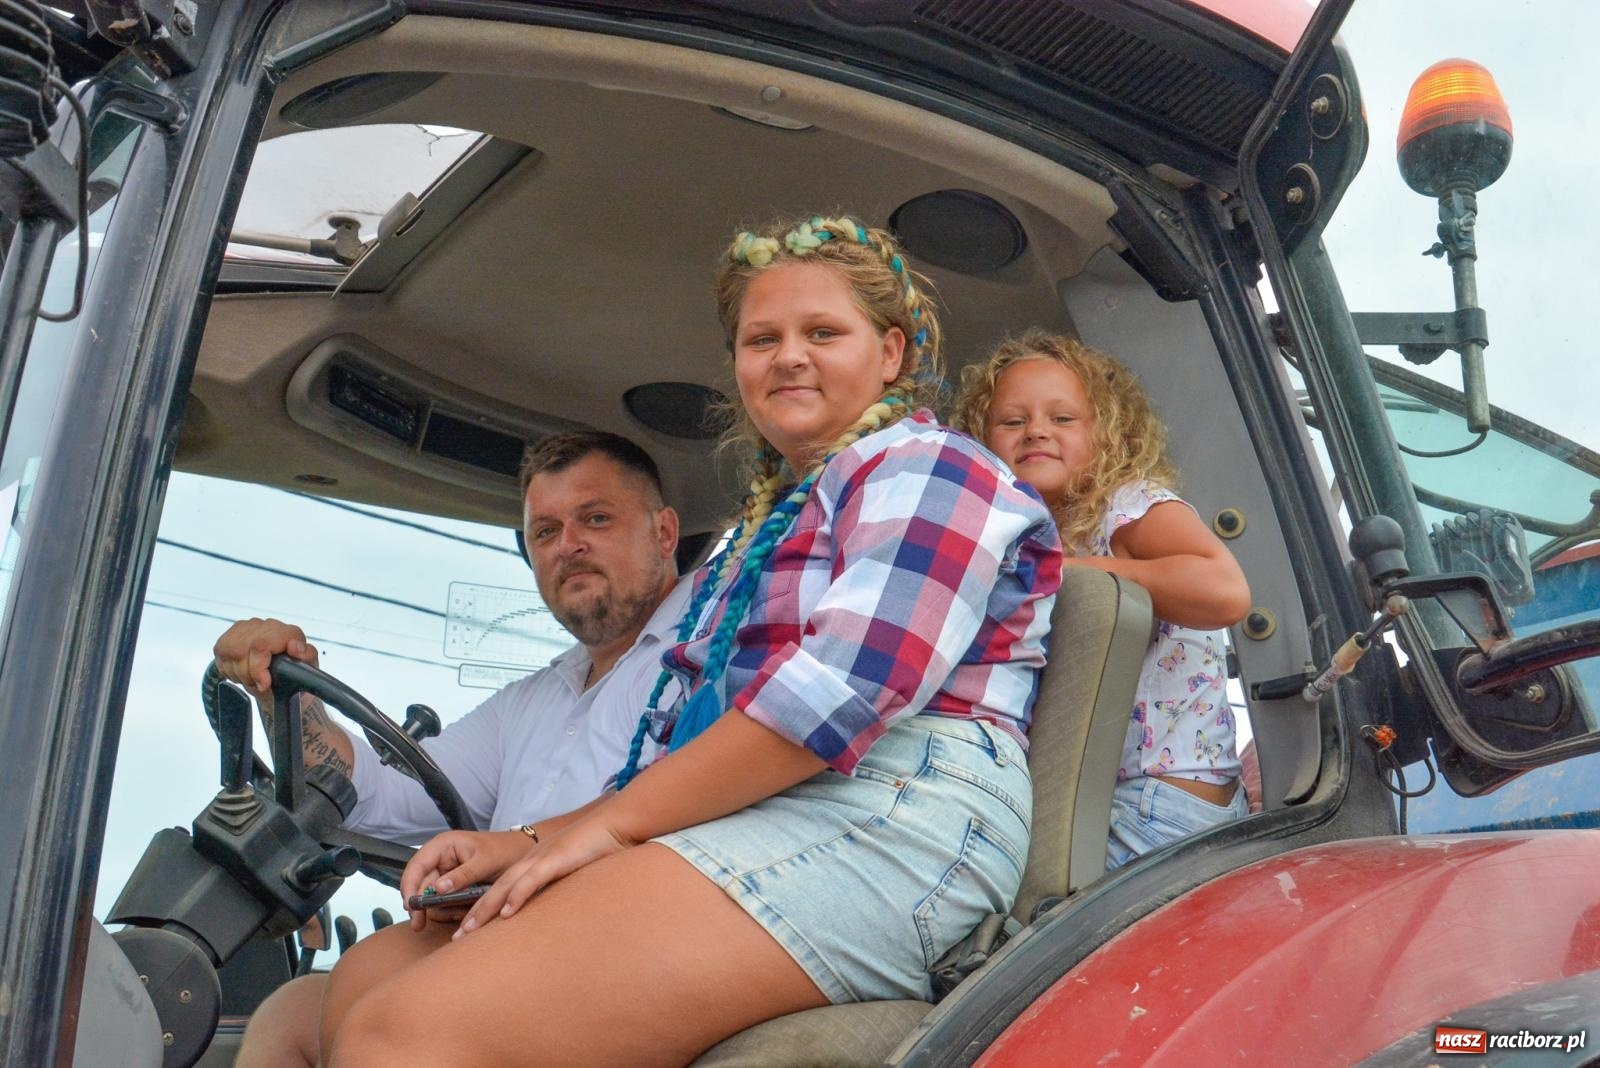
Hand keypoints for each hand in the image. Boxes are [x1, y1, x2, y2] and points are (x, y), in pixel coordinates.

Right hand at [213, 617, 317, 695]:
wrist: (280, 682)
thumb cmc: (294, 675)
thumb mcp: (308, 671)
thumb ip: (307, 657)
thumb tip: (296, 648)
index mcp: (288, 633)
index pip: (261, 644)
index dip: (257, 668)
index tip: (263, 684)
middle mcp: (267, 625)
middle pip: (241, 650)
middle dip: (248, 674)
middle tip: (258, 684)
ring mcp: (247, 628)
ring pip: (230, 652)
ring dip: (239, 672)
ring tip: (252, 678)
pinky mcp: (230, 636)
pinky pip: (220, 654)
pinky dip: (229, 669)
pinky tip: (242, 671)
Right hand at [399, 829, 530, 931]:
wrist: (523, 854)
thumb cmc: (505, 851)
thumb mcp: (485, 862)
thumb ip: (463, 875)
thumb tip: (437, 889)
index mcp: (443, 845)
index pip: (416, 866)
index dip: (408, 887)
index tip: (410, 908)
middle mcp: (439, 858)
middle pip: (418, 885)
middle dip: (421, 905)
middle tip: (420, 925)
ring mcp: (445, 873)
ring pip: (429, 897)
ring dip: (439, 909)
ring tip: (457, 914)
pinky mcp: (452, 886)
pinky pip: (443, 902)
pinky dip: (449, 910)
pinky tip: (461, 913)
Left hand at [453, 816, 634, 939]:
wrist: (615, 824)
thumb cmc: (598, 848)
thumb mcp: (573, 871)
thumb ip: (561, 888)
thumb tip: (556, 913)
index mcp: (533, 864)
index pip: (501, 889)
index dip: (483, 910)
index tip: (469, 932)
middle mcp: (531, 861)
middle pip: (495, 890)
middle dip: (475, 915)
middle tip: (457, 939)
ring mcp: (542, 859)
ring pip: (506, 886)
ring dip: (485, 910)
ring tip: (469, 931)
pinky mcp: (556, 859)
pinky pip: (532, 880)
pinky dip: (517, 896)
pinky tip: (506, 913)